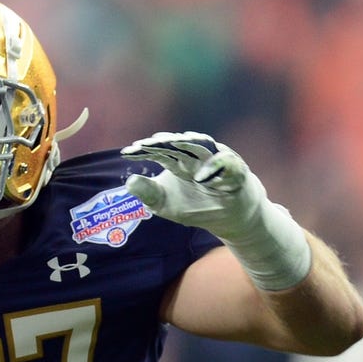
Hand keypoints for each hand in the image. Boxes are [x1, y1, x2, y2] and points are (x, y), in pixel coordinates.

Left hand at [120, 131, 262, 239]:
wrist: (227, 219)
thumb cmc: (195, 206)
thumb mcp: (165, 203)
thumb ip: (148, 193)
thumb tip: (130, 181)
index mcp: (178, 162)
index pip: (159, 151)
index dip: (143, 150)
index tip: (126, 152)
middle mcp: (196, 157)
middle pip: (177, 144)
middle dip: (161, 142)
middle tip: (144, 143)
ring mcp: (217, 161)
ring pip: (201, 146)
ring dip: (186, 143)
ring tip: (169, 142)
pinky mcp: (236, 171)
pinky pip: (227, 164)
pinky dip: (215, 167)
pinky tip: (202, 176)